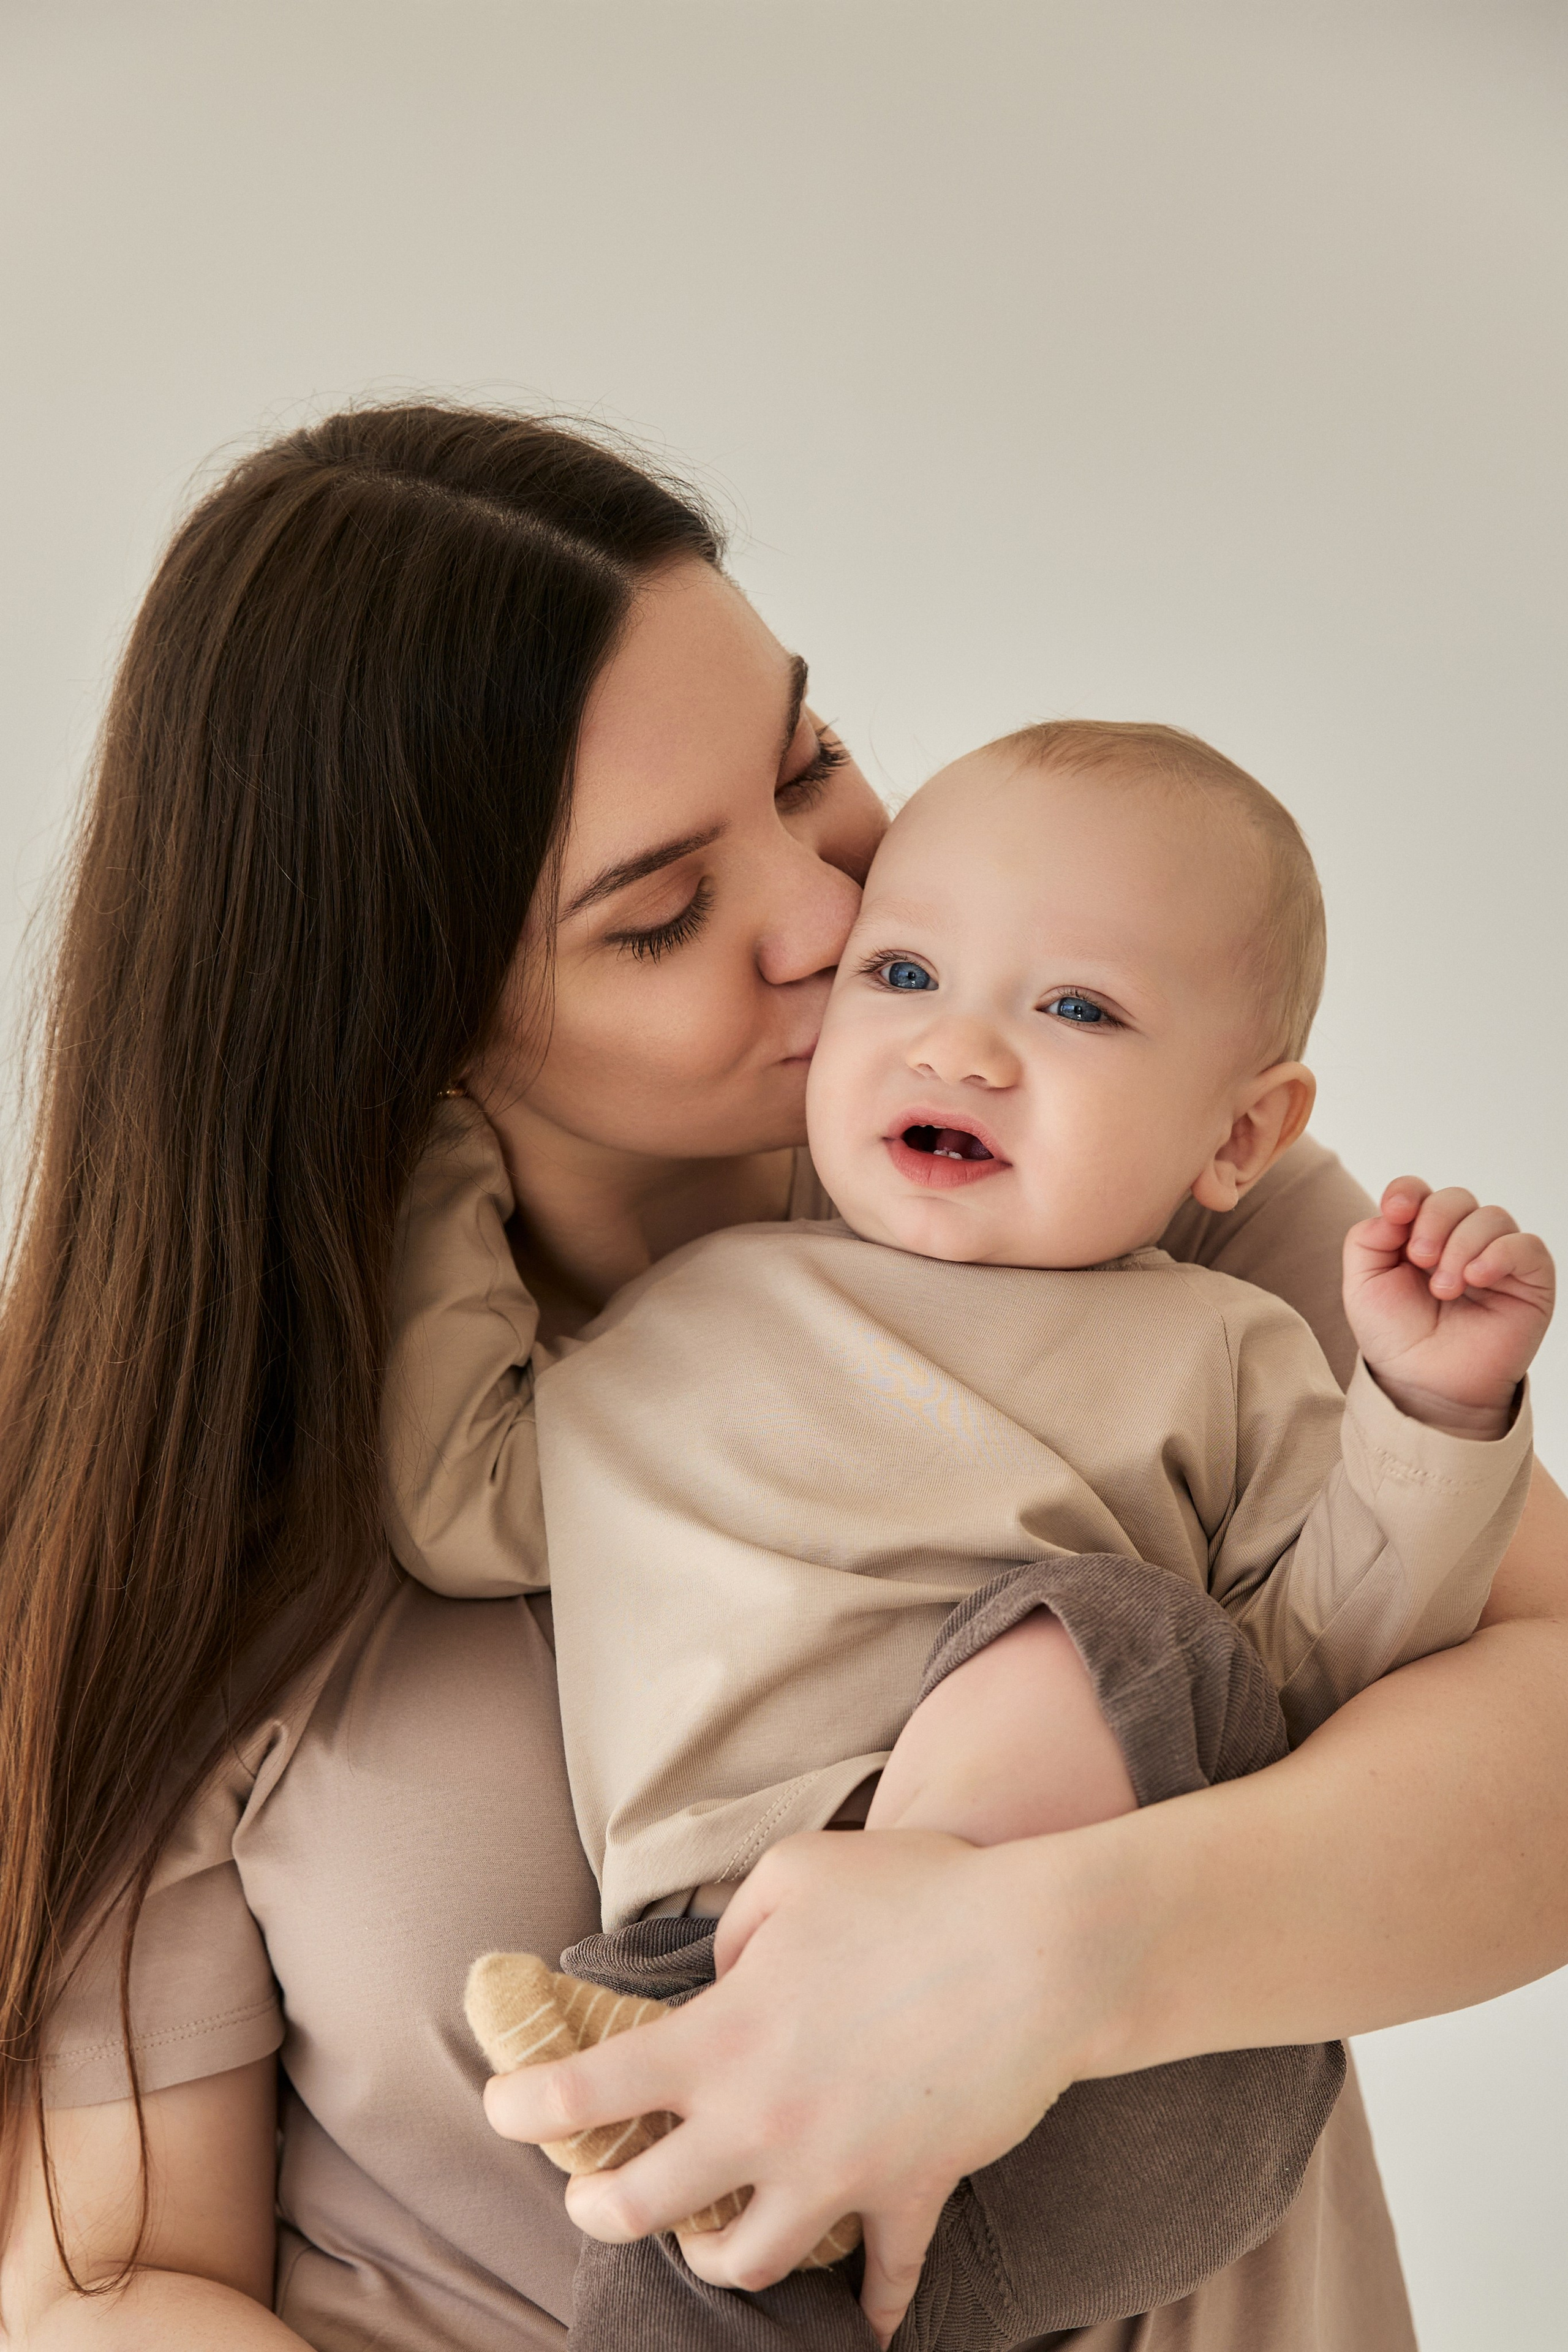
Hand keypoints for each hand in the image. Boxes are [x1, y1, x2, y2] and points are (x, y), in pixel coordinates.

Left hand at [483, 1828, 1119, 2346]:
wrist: (1037, 1949)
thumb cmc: (913, 1893)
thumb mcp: (796, 1873)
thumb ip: (736, 1930)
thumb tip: (726, 1979)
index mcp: (722, 2037)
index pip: (591, 2089)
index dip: (526, 2107)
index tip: (501, 2111)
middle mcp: (763, 2120)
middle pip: (644, 2208)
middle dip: (600, 2208)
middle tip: (591, 2194)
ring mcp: (837, 2172)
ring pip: (744, 2261)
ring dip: (714, 2257)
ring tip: (708, 2236)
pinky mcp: (911, 2194)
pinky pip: (886, 2278)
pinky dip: (870, 2304)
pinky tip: (862, 2315)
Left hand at [1344, 1179, 1553, 1437]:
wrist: (1426, 1385)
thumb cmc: (1397, 1338)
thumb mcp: (1363, 1285)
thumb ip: (1366, 1239)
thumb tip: (1395, 1210)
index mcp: (1419, 1236)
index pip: (1420, 1191)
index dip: (1408, 1191)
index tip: (1396, 1211)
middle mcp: (1460, 1241)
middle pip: (1456, 1197)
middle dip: (1434, 1221)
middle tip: (1420, 1260)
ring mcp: (1497, 1259)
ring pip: (1491, 1217)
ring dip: (1461, 1247)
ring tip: (1445, 1289)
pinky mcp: (1529, 1281)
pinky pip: (1526, 1245)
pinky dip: (1499, 1254)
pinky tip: (1476, 1278)